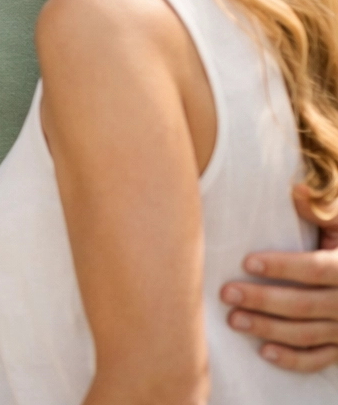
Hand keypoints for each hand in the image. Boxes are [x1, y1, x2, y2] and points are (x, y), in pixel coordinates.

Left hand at [221, 185, 337, 371]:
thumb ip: (324, 209)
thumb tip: (296, 190)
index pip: (318, 269)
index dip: (284, 267)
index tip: (247, 262)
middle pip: (306, 304)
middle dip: (265, 300)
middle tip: (227, 294)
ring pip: (308, 334)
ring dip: (269, 328)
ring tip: (233, 319)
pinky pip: (319, 359)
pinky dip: (294, 360)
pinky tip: (264, 352)